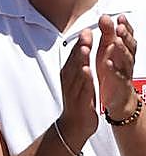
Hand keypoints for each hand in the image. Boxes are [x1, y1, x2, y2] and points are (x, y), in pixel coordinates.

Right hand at [58, 29, 98, 147]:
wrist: (74, 125)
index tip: (86, 29)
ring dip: (80, 60)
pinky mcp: (79, 101)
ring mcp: (73, 91)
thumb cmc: (78, 101)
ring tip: (84, 49)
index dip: (80, 42)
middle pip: (74, 61)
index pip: (74, 55)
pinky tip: (86, 71)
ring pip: (76, 73)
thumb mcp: (78, 80)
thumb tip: (82, 47)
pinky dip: (84, 79)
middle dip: (80, 47)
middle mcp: (69, 80)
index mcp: (69, 74)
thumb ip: (79, 64)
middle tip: (85, 33)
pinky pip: (81, 88)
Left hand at [96, 14, 138, 120]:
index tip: (120, 17)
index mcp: (123, 51)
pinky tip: (108, 63)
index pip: (127, 37)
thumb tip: (105, 17)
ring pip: (126, 60)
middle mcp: (126, 60)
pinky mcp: (120, 84)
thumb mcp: (109, 51)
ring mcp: (125, 72)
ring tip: (117, 42)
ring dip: (121, 50)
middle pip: (129, 46)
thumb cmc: (112, 72)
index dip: (126, 27)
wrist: (118, 98)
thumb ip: (108, 35)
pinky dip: (113, 69)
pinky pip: (118, 76)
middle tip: (120, 27)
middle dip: (126, 36)